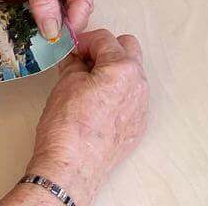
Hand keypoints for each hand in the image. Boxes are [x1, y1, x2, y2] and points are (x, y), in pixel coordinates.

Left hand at [0, 0, 95, 43]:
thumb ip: (44, 1)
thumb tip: (54, 30)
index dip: (75, 18)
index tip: (58, 35)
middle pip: (83, 8)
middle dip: (67, 24)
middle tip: (48, 36)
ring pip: (74, 16)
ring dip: (59, 28)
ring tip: (42, 33)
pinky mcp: (59, 2)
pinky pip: (62, 19)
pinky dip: (53, 27)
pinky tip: (41, 30)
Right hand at [28, 30, 149, 203]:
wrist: (71, 168)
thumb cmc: (67, 128)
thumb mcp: (65, 84)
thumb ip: (74, 63)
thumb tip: (75, 58)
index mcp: (122, 68)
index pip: (105, 39)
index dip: (84, 41)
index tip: (73, 49)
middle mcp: (139, 84)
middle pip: (128, 49)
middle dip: (106, 50)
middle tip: (84, 61)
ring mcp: (142, 106)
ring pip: (132, 74)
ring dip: (113, 72)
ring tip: (90, 84)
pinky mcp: (138, 125)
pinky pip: (132, 98)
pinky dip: (118, 94)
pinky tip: (99, 106)